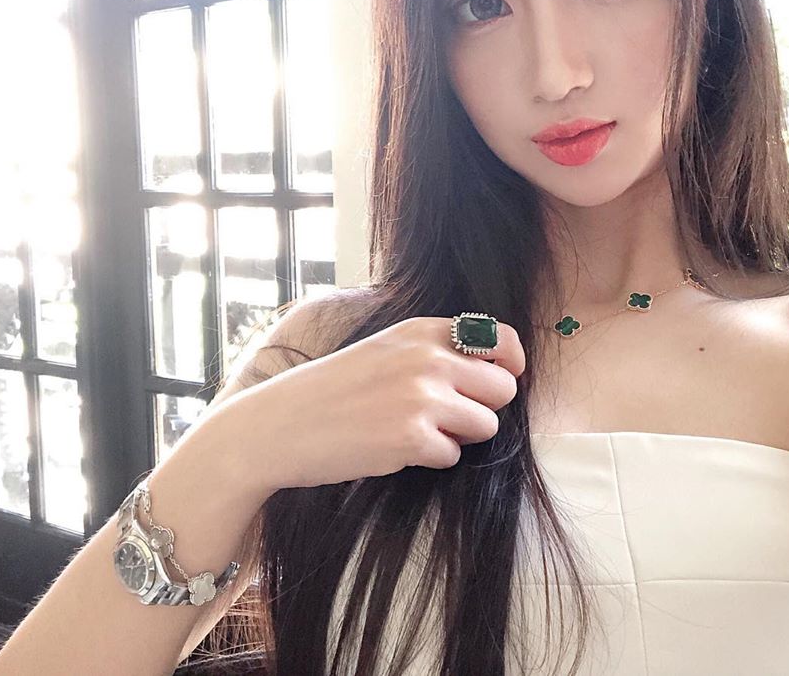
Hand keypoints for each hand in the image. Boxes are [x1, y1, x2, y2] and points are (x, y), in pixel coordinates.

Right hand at [212, 316, 524, 498]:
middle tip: (447, 417)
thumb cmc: (332, 391)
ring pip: (486, 425)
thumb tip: (496, 370)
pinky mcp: (412, 437)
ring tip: (416, 431)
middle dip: (482, 408)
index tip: (500, 380)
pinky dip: (430, 458)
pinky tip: (394, 448)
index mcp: (422, 330)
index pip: (501, 340)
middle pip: (503, 389)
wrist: (278, 426)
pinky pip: (453, 455)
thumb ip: (434, 352)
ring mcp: (422, 397)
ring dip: (458, 436)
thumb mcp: (385, 350)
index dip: (509, 366)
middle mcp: (427, 357)